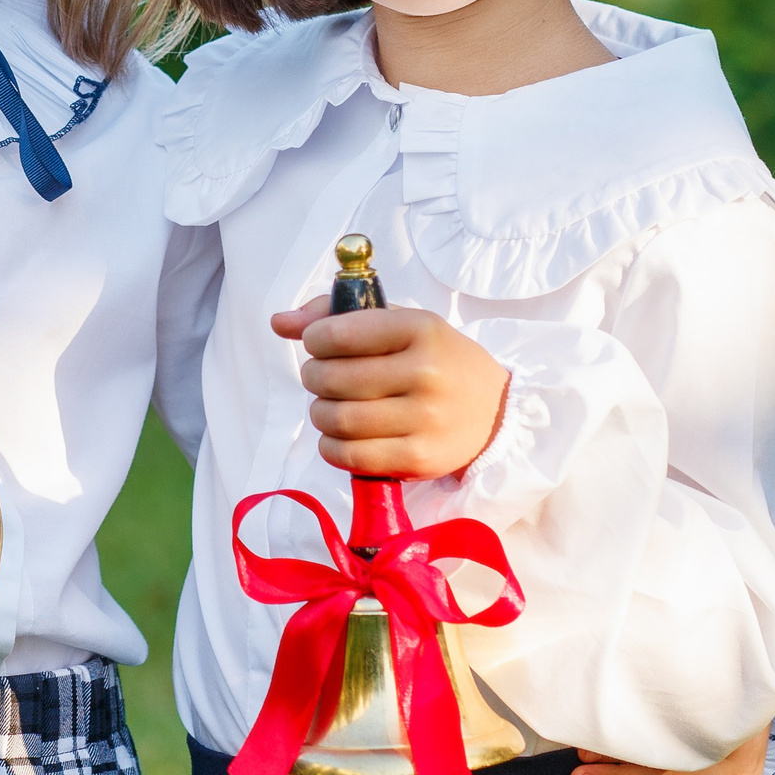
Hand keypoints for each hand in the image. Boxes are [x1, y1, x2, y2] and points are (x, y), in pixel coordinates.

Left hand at [272, 297, 508, 479]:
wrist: (495, 412)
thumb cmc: (437, 360)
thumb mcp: (401, 324)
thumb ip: (336, 316)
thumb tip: (279, 323)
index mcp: (420, 329)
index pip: (338, 333)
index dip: (314, 340)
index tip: (320, 346)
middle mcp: (424, 373)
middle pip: (330, 378)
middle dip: (313, 377)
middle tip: (324, 378)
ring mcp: (423, 419)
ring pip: (335, 419)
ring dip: (320, 412)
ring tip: (332, 406)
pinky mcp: (418, 459)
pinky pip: (348, 455)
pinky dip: (331, 446)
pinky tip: (342, 435)